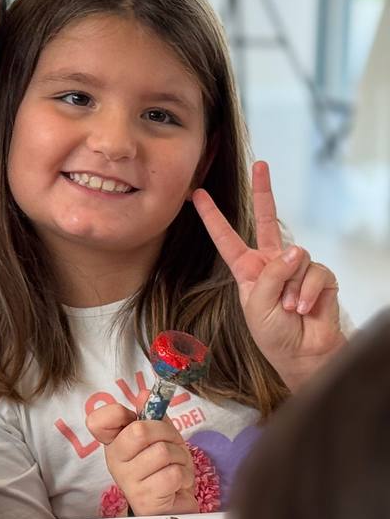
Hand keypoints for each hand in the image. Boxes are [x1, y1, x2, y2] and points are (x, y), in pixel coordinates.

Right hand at [86, 403, 195, 514]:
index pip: (97, 421)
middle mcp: (115, 461)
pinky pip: (172, 474)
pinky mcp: (145, 499)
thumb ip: (152, 415)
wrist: (174, 504)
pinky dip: (184, 476)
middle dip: (167, 433)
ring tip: (177, 466)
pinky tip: (178, 483)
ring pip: (162, 452)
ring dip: (180, 457)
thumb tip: (145, 394)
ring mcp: (128, 481)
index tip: (133, 417)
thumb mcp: (160, 437)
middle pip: (140, 431)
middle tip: (172, 443)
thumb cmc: (164, 467)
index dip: (117, 412)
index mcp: (114, 443)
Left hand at [193, 160, 343, 389]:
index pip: (226, 237)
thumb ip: (271, 275)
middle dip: (264, 191)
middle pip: (267, 220)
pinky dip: (308, 293)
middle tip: (260, 165)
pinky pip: (315, 273)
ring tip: (290, 308)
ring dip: (292, 287)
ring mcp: (296, 267)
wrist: (302, 353)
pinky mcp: (320, 276)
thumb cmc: (274, 333)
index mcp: (247, 269)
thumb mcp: (257, 304)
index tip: (198, 194)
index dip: (212, 216)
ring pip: (295, 257)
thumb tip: (294, 250)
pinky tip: (304, 308)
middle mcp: (271, 262)